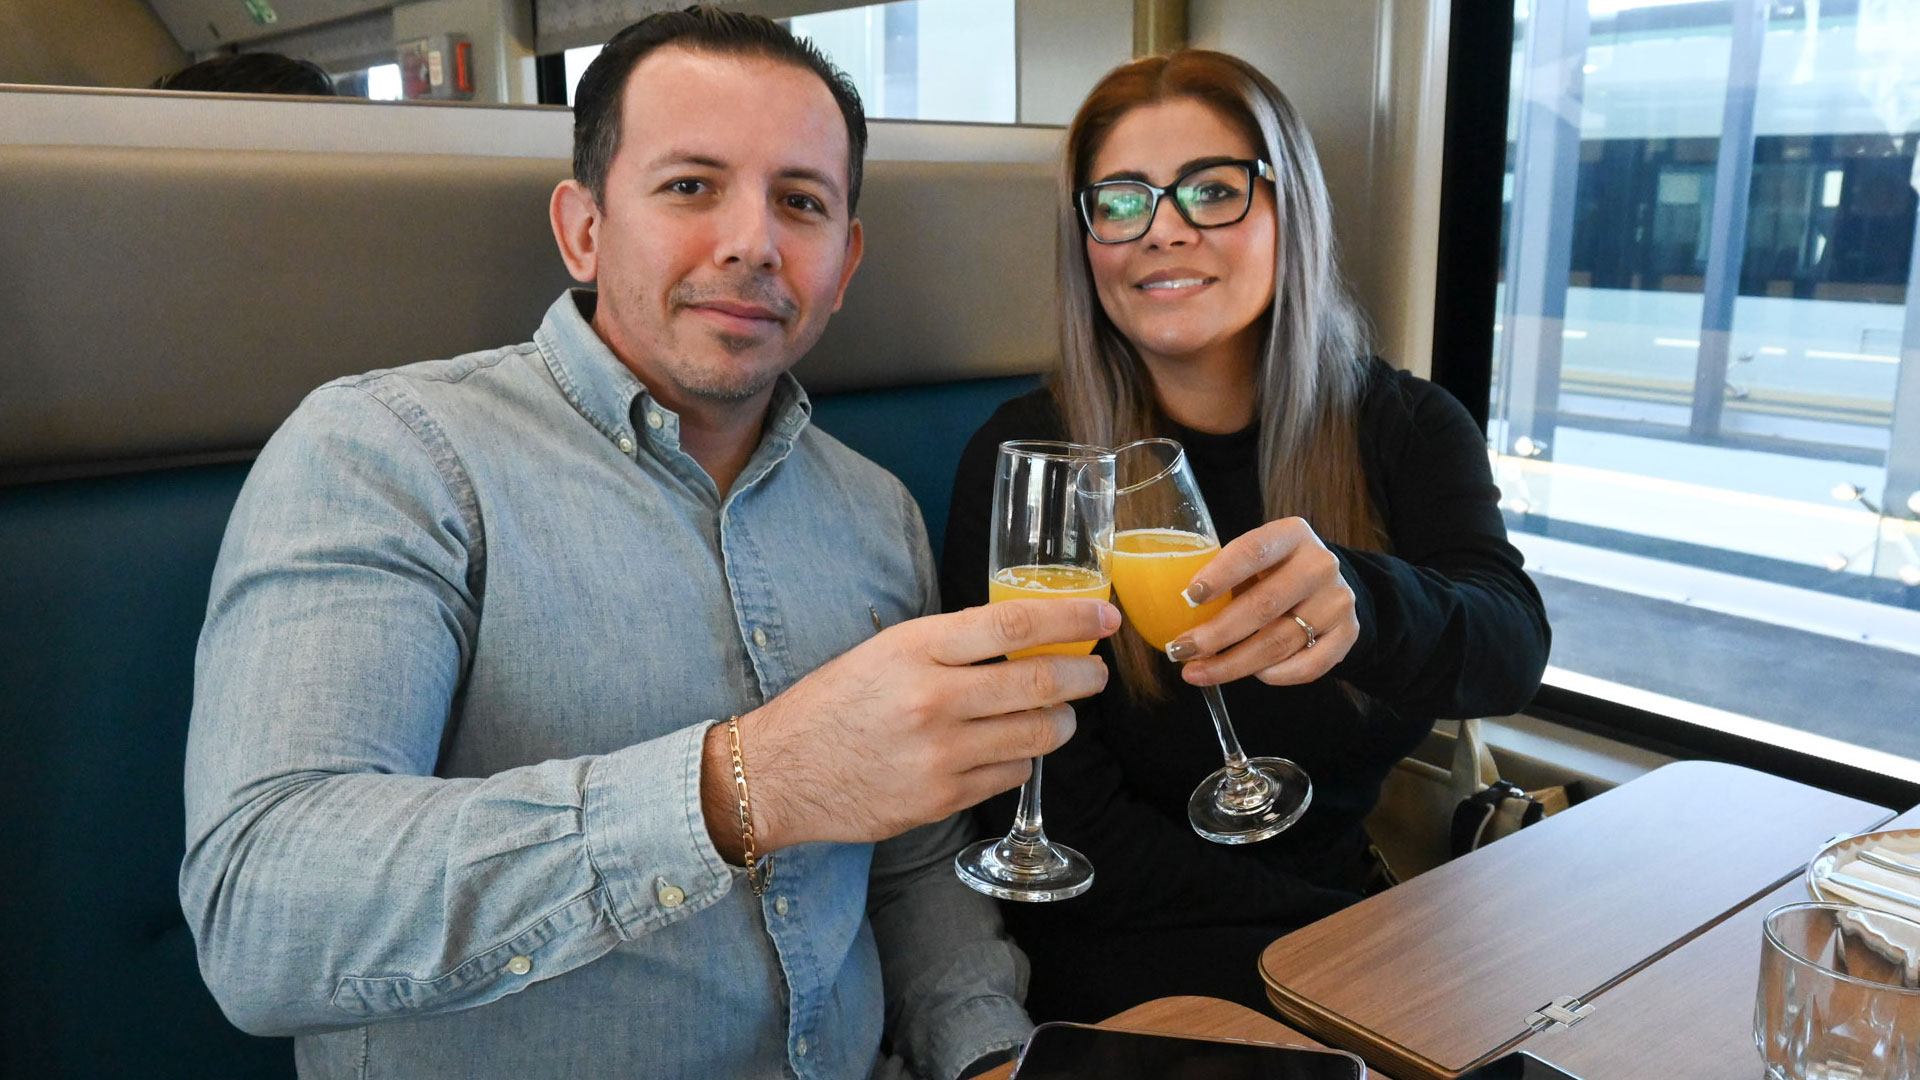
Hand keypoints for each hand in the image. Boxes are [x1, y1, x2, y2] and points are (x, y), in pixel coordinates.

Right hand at [703, 598, 1119, 853]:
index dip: (1070, 620)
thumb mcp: (885, 652)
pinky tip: (1010, 749)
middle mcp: (932, 699)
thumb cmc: (834, 704)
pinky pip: (1010, 776)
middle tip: (1095, 674)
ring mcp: (939, 754)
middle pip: (1039, 683)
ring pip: (1036, 735)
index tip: (1102, 619)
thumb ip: (950, 644)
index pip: (1013, 625)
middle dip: (1083, 677)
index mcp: (915, 649)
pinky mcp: (941, 798)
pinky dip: (1022, 760)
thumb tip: (1023, 636)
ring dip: (1061, 723)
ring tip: (1058, 715)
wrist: (778, 772)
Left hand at [1167, 517, 1356, 687]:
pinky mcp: (1348, 634)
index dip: (1220, 574)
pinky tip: (1249, 675)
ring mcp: (1338, 601)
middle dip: (1216, 634)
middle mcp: (1320, 564)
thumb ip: (1224, 574)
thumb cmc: (1275, 572)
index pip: (1253, 551)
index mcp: (1292, 534)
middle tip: (1180, 650)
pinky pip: (1307, 666)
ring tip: (1197, 672)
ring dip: (1233, 664)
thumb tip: (1171, 608)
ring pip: (1279, 642)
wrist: (1329, 586)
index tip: (1188, 597)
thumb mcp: (1255, 560)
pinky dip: (1273, 676)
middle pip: (1263, 606)